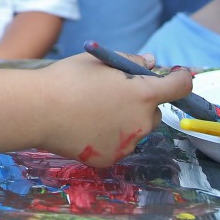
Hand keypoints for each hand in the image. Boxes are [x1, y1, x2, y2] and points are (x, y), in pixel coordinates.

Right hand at [38, 52, 191, 167]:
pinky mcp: (110, 159)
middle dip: (143, 104)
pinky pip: (118, 145)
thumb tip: (151, 64)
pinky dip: (109, 137)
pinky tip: (86, 126)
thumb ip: (132, 61)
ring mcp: (127, 144)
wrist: (38, 110)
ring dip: (126, 121)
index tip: (176, 77)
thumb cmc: (68, 78)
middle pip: (155, 112)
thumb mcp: (101, 60)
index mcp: (143, 94)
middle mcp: (141, 122)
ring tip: (94, 111)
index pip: (180, 87)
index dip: (181, 79)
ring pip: (136, 131)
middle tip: (116, 95)